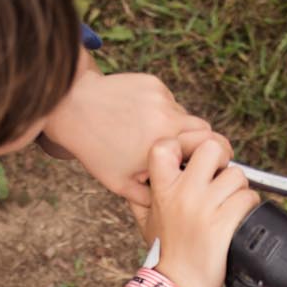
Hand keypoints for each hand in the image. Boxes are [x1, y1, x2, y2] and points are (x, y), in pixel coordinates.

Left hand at [42, 63, 230, 206]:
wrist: (73, 109)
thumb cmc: (96, 149)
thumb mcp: (121, 184)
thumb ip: (152, 197)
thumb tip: (174, 204)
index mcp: (164, 143)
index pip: (211, 144)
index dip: (214, 155)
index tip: (210, 162)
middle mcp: (167, 116)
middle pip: (203, 128)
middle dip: (197, 141)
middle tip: (183, 152)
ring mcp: (160, 96)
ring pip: (183, 114)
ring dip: (175, 126)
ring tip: (150, 135)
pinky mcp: (153, 83)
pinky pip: (167, 99)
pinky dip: (160, 110)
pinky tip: (139, 118)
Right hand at [143, 138, 258, 286]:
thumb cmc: (165, 253)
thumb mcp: (146, 219)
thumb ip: (148, 193)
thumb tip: (152, 172)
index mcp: (162, 189)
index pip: (167, 145)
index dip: (186, 144)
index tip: (194, 158)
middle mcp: (182, 193)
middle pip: (212, 148)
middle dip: (223, 161)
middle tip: (222, 178)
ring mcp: (203, 208)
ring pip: (236, 175)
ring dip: (239, 189)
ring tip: (230, 205)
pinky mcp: (223, 224)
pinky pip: (247, 198)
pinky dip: (248, 206)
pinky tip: (238, 218)